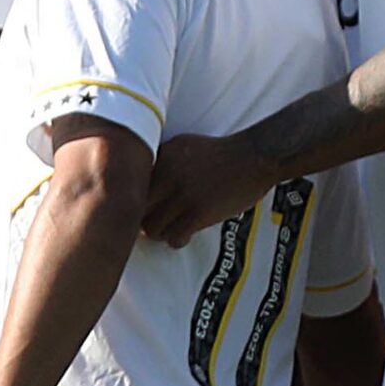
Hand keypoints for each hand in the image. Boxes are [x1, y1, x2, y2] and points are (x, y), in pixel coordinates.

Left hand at [141, 131, 279, 248]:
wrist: (254, 157)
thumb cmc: (221, 152)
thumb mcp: (184, 144)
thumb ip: (161, 160)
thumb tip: (142, 179)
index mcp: (162, 157)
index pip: (130, 185)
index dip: (131, 201)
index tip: (138, 208)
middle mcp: (167, 175)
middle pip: (136, 209)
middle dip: (142, 219)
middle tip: (152, 222)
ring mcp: (182, 195)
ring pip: (152, 227)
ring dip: (159, 232)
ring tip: (169, 229)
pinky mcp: (199, 213)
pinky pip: (174, 237)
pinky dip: (177, 240)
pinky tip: (185, 234)